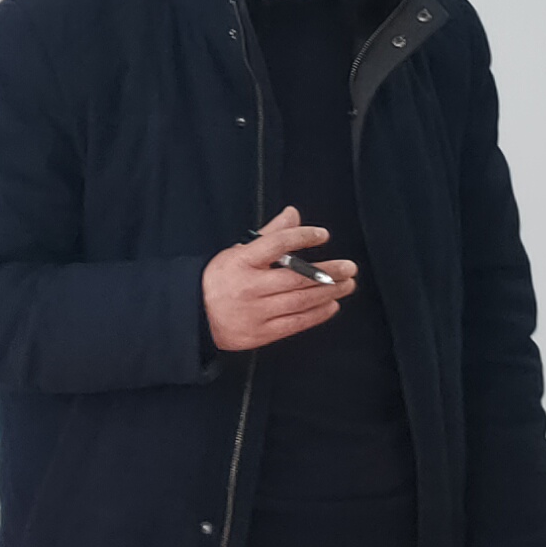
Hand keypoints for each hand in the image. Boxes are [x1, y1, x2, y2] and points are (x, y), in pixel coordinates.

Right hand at [203, 213, 352, 353]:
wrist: (196, 315)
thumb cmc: (221, 279)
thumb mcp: (239, 252)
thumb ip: (269, 234)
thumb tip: (293, 213)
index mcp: (241, 262)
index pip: (277, 244)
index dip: (303, 237)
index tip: (323, 235)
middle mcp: (249, 287)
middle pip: (296, 277)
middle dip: (328, 272)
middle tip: (349, 267)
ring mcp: (255, 312)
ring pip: (299, 301)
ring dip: (328, 292)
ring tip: (347, 284)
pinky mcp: (260, 333)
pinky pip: (295, 323)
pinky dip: (316, 314)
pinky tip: (331, 304)